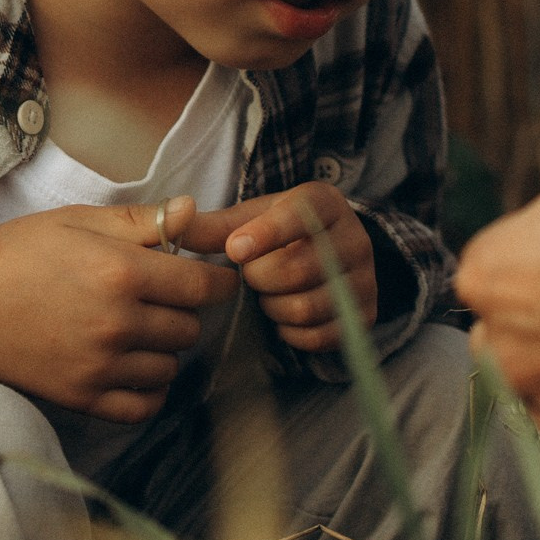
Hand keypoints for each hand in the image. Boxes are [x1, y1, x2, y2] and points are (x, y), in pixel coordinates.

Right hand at [0, 196, 238, 422]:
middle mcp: (118, 323)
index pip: (204, 286)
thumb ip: (139, 220)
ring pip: (171, 366)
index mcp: (120, 272)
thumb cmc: (13, 256)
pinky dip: (148, 389)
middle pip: (191, 327)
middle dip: (183, 311)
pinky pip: (145, 405)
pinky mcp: (84, 398)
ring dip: (164, 349)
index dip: (218, 279)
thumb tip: (193, 211)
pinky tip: (133, 367)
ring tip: (137, 330)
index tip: (211, 276)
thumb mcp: (73, 220)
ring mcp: (102, 366)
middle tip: (158, 298)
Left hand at [182, 181, 376, 350]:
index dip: (264, 235)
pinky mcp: (366, 315)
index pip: (298, 216)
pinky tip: (284, 317)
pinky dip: (291, 332)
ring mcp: (365, 280)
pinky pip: (318, 336)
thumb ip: (214, 226)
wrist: (331, 256)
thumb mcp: (252, 219)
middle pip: (294, 271)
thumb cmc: (280, 234)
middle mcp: (354, 238)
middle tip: (252, 276)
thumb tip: (173, 227)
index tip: (235, 250)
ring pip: (304, 308)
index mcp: (325, 203)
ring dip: (272, 308)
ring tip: (268, 295)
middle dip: (259, 279)